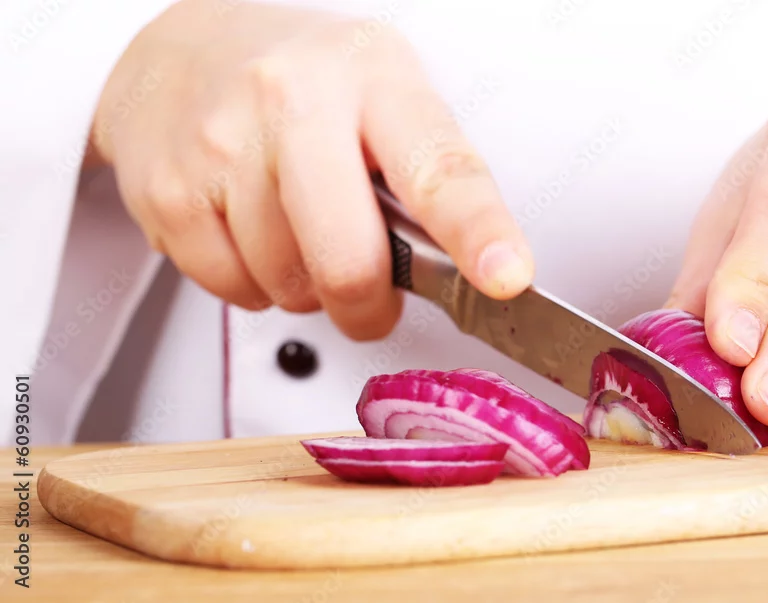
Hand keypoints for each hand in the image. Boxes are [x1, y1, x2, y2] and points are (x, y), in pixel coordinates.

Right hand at [88, 0, 533, 339]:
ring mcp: (221, 144)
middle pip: (349, 260)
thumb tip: (464, 276)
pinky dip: (251, 284)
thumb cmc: (304, 87)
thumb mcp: (382, 97)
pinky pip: (232, 290)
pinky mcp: (167, 192)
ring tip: (295, 229)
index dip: (477, 231)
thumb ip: (425, 176)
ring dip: (304, 286)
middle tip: (369, 296)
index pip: (438, 168)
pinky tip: (249, 232)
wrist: (180, 54)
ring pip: (288, 287)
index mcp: (374, 77)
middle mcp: (293, 99)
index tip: (506, 275)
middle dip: (367, 304)